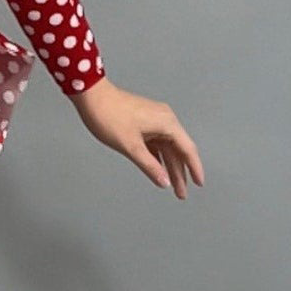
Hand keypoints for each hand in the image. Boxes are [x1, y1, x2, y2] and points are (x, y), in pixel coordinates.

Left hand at [70, 77, 204, 198]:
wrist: (91, 96)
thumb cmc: (108, 116)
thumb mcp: (131, 146)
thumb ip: (149, 166)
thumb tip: (164, 181)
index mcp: (166, 122)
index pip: (187, 149)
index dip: (194, 168)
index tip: (199, 183)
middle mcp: (164, 119)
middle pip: (177, 150)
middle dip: (180, 173)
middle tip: (181, 193)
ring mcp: (153, 120)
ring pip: (166, 147)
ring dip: (169, 166)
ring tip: (172, 186)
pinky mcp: (143, 121)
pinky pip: (156, 143)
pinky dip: (158, 157)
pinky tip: (159, 169)